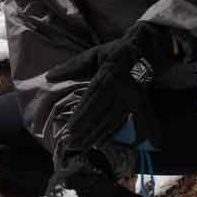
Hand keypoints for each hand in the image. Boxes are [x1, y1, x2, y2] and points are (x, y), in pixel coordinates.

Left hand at [61, 21, 173, 152]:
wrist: (145, 48)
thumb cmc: (115, 52)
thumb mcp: (93, 54)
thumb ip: (72, 66)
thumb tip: (50, 76)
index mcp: (108, 75)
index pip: (92, 100)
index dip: (81, 116)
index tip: (69, 130)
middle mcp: (121, 89)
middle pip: (101, 115)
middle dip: (85, 131)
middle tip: (70, 145)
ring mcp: (132, 98)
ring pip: (112, 121)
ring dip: (97, 136)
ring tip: (81, 147)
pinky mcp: (139, 103)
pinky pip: (130, 121)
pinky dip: (117, 133)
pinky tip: (103, 144)